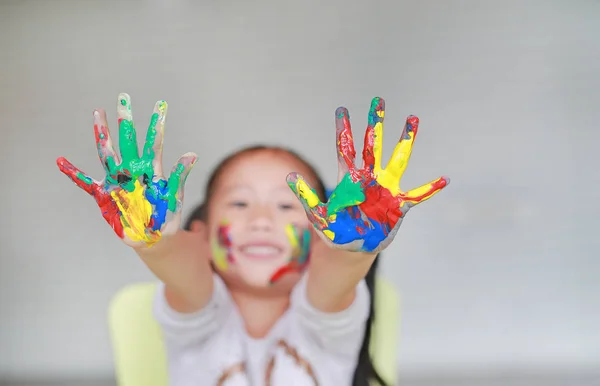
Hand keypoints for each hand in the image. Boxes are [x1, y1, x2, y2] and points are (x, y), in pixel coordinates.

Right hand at [56, 93, 196, 247]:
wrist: (154, 237)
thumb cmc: (166, 216)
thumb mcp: (175, 196)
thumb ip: (180, 175)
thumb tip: (192, 153)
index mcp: (152, 171)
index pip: (155, 143)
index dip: (157, 125)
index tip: (161, 105)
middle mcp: (133, 171)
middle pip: (128, 140)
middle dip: (126, 119)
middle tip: (124, 96)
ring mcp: (118, 181)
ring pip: (108, 153)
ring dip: (103, 134)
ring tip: (99, 113)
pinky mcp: (105, 196)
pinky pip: (85, 183)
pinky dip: (73, 173)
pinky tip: (60, 161)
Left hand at [287, 97, 448, 252]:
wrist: (353, 250)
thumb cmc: (335, 232)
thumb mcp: (318, 217)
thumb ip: (306, 197)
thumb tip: (290, 175)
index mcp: (349, 180)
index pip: (345, 149)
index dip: (342, 130)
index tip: (341, 109)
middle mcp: (368, 179)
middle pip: (372, 146)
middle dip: (375, 124)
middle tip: (378, 100)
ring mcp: (385, 190)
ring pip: (397, 160)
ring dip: (405, 140)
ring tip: (412, 118)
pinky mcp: (397, 206)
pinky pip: (416, 196)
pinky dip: (430, 189)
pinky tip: (444, 179)